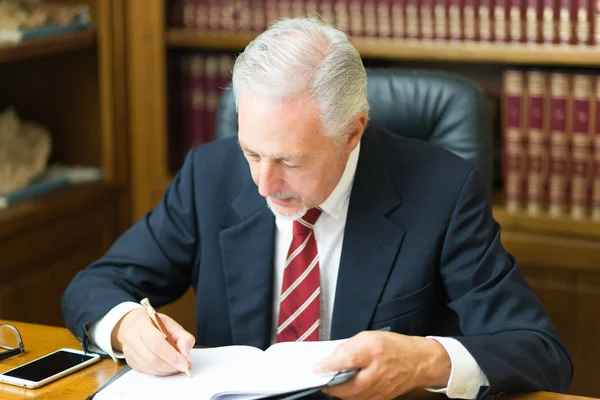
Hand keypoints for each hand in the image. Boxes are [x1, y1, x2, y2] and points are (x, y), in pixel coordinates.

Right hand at [111, 308, 194, 375]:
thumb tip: (186, 357)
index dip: (172, 356)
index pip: (156, 344)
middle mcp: (132, 339)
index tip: (184, 363)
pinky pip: (147, 371)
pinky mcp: (130, 362)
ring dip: (167, 370)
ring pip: (150, 368)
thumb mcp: (172, 325)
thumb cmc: (155, 324)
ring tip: (177, 365)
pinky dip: (160, 371)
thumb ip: (183, 339)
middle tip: (184, 366)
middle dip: (171, 366)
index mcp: (143, 325)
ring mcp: (129, 352)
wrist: (135, 324)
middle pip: (152, 359)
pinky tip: (167, 366)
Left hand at [312, 331, 450, 399]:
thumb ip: (348, 346)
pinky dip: (348, 396)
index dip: (328, 365)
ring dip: (337, 391)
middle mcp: (376, 373)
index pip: (347, 360)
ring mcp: (379, 390)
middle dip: (329, 384)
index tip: (315, 368)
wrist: (418, 362)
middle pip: (345, 387)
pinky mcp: (380, 399)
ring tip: (330, 382)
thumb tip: (331, 358)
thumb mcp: (368, 337)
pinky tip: (344, 387)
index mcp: (373, 352)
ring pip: (350, 398)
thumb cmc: (393, 346)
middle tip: (320, 377)